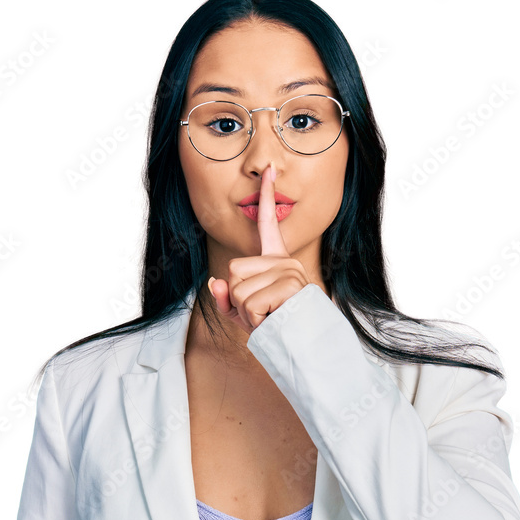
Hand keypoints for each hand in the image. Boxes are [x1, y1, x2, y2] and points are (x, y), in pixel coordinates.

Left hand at [207, 161, 310, 334]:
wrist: (304, 349)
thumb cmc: (275, 330)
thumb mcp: (244, 315)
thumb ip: (226, 299)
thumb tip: (215, 282)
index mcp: (278, 261)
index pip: (269, 224)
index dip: (265, 196)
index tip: (267, 170)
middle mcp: (285, 261)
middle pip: (234, 270)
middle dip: (238, 300)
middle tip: (262, 313)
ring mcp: (289, 272)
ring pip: (238, 291)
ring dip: (245, 314)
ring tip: (268, 319)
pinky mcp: (289, 286)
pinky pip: (249, 304)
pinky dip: (253, 321)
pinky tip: (272, 321)